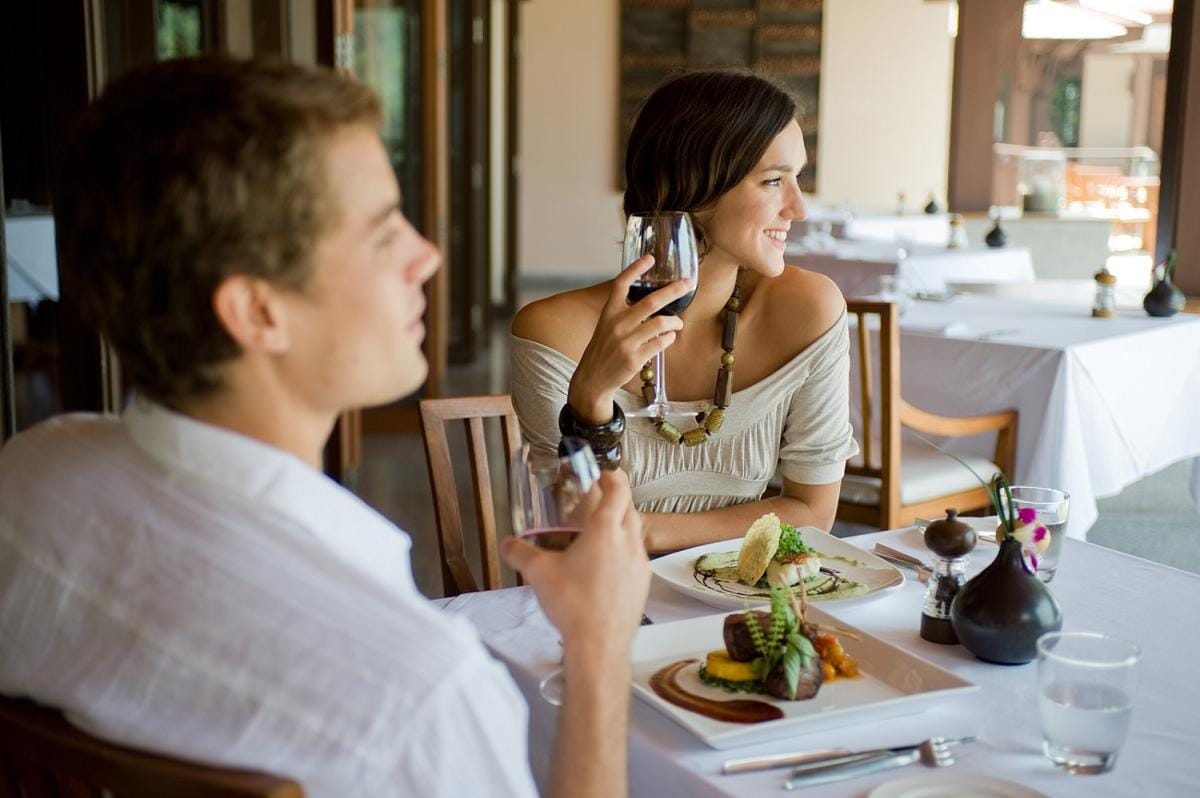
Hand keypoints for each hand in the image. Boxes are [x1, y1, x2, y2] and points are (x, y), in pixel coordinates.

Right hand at [501, 470, 649, 661]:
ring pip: (636, 533)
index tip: (602, 474)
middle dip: (617, 499)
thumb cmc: (573, 604)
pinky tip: (606, 568)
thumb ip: (520, 553)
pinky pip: (637, 558)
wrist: (600, 645)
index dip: (612, 476)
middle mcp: (629, 542)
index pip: (619, 489)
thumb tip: (507, 544)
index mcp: (606, 530)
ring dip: (622, 526)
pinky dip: (624, 553)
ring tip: (599, 535)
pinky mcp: (642, 585)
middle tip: (599, 501)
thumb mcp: (538, 573)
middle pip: (630, 508)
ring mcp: (640, 564)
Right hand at [567, 255, 692, 423]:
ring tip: (679, 323)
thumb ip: (623, 312)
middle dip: (673, 290)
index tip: (650, 258)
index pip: (621, 283)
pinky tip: (669, 337)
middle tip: (687, 284)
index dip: (635, 269)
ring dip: (675, 322)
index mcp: (609, 312)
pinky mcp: (635, 358)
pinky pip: (661, 343)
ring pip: (660, 323)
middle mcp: (617, 324)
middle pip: (651, 301)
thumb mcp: (606, 325)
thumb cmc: (604, 349)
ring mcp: (626, 342)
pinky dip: (669, 338)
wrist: (592, 378)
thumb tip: (650, 299)